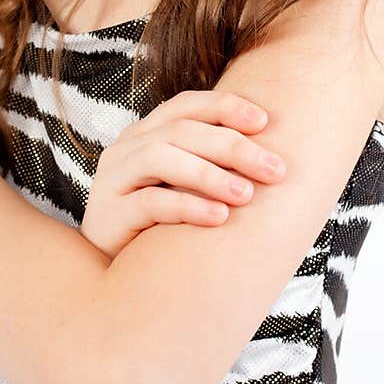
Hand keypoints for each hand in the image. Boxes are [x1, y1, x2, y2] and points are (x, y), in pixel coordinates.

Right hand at [81, 90, 286, 260]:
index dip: (225, 107)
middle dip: (232, 146)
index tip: (266, 122)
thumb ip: (208, 164)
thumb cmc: (159, 225)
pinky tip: (219, 218)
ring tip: (247, 195)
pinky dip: (188, 206)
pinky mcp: (108, 214)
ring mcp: (114, 179)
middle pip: (180, 130)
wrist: (113, 278)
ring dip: (209, 173)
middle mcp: (126, 148)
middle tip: (274, 169)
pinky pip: (149, 202)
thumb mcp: (182, 186)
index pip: (185, 105)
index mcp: (145, 133)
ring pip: (160, 158)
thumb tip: (271, 156)